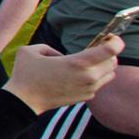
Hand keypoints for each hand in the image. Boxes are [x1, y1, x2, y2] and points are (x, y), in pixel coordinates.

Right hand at [4, 38, 122, 114]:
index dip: (115, 42)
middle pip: (113, 62)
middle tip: (97, 48)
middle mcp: (87, 77)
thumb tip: (61, 55)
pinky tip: (79, 75)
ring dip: (103, 66)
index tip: (109, 38)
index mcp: (77, 62)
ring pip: (110, 74)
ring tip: (88, 62)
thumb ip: (49, 48)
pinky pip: (99, 84)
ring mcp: (87, 89)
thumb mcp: (31, 50)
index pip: (110, 50)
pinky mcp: (85, 97)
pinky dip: (95, 78)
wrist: (23, 100)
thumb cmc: (25, 74)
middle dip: (109, 54)